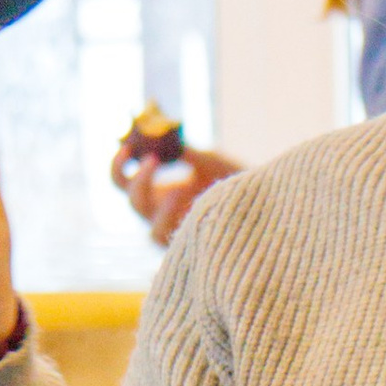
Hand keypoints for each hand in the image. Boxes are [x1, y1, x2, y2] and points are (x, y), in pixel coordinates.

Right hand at [109, 130, 239, 248]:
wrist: (266, 204)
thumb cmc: (236, 181)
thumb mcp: (209, 160)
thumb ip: (184, 151)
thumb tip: (158, 134)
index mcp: (159, 192)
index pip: (123, 182)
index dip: (119, 166)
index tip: (128, 147)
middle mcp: (162, 216)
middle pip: (135, 205)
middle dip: (139, 183)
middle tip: (154, 160)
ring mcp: (178, 235)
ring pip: (153, 233)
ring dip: (162, 212)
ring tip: (178, 190)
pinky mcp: (195, 251)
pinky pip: (182, 246)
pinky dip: (184, 229)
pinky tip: (196, 208)